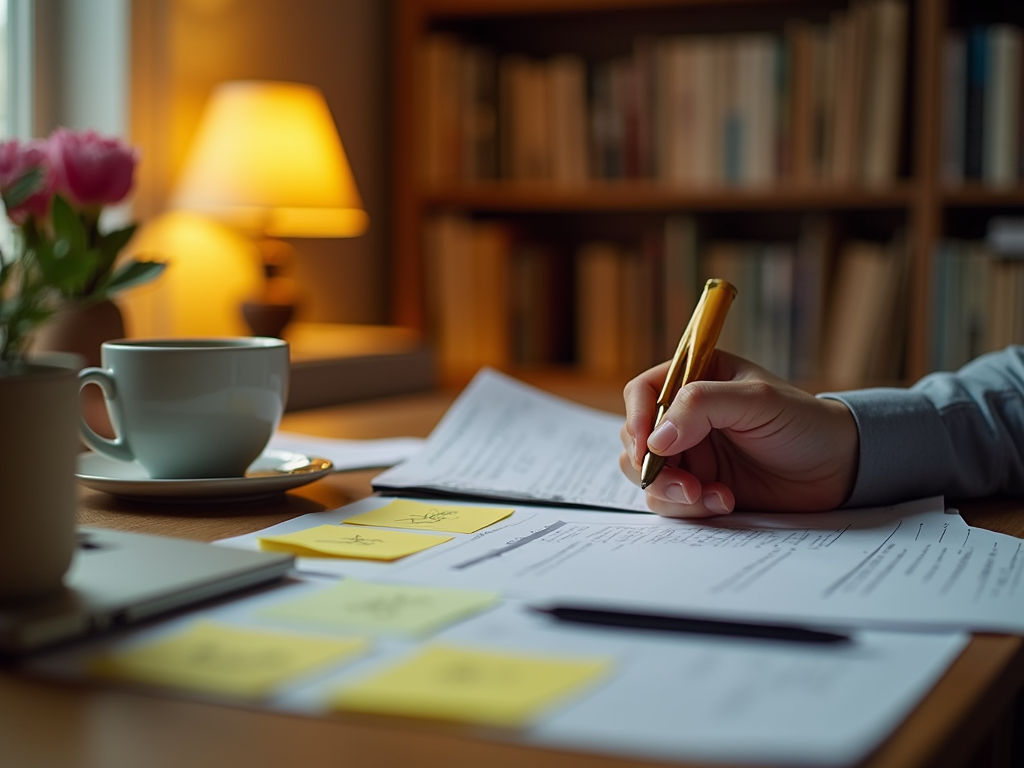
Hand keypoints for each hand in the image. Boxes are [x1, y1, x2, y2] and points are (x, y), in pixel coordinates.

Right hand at [620, 351, 858, 517]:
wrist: (838, 470)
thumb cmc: (803, 422)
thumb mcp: (757, 400)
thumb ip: (702, 406)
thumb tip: (656, 439)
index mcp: (695, 380)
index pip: (643, 392)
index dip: (638, 416)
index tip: (647, 444)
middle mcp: (685, 418)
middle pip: (635, 438)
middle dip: (651, 464)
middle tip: (682, 480)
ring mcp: (691, 456)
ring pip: (647, 475)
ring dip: (669, 490)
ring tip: (705, 495)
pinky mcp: (699, 488)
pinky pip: (672, 502)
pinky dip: (690, 507)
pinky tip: (724, 501)